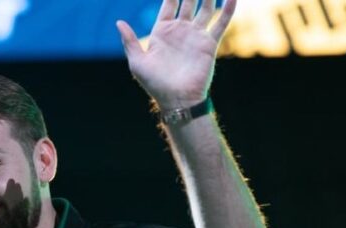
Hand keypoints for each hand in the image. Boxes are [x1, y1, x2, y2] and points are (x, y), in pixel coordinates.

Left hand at [116, 0, 235, 108]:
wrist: (178, 99)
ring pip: (206, 8)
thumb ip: (130, 41)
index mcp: (162, 31)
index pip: (168, 4)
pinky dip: (227, 9)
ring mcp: (196, 35)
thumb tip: (118, 22)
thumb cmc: (155, 84)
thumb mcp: (138, 62)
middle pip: (188, 1)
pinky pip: (220, 23)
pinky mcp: (209, 44)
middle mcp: (180, 30)